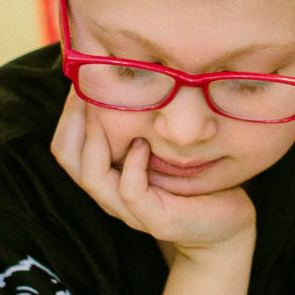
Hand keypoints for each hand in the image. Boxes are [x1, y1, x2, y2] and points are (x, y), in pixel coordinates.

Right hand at [50, 92, 255, 255]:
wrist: (228, 221)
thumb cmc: (195, 177)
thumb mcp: (162, 142)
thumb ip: (141, 119)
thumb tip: (128, 73)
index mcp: (107, 175)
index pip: (66, 145)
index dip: (70, 111)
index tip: (85, 78)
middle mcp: (110, 194)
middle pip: (68, 158)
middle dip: (75, 118)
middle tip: (92, 88)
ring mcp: (131, 211)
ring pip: (91, 176)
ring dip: (98, 139)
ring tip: (109, 110)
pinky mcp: (157, 221)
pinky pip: (130, 192)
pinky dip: (133, 166)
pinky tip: (144, 144)